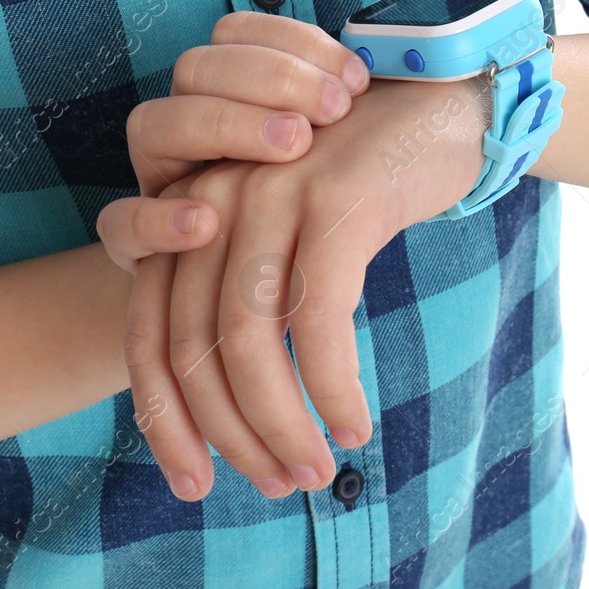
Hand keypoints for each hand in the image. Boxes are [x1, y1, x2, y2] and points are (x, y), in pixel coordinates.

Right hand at [97, 12, 371, 271]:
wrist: (248, 298)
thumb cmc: (312, 215)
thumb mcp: (337, 160)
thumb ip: (350, 117)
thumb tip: (410, 70)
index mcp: (227, 91)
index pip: (236, 32)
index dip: (295, 44)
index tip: (357, 78)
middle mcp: (185, 125)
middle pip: (197, 68)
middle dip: (271, 78)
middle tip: (334, 110)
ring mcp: (156, 180)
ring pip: (151, 124)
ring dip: (224, 125)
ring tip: (292, 146)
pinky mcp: (134, 245)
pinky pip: (117, 222)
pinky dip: (156, 218)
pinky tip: (207, 221)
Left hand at [121, 77, 490, 500]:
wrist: (439, 103)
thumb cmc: (362, 183)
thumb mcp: (287, 237)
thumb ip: (247, 298)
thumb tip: (237, 415)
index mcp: (189, 212)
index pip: (148, 334)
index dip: (165, 421)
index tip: (196, 484)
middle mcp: (214, 197)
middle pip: (192, 346)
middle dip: (230, 434)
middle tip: (278, 484)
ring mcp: (271, 193)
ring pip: (248, 340)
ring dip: (280, 422)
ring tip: (314, 468)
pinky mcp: (334, 199)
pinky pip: (317, 318)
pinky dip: (331, 386)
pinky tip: (353, 423)